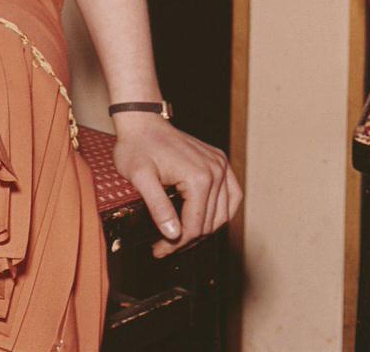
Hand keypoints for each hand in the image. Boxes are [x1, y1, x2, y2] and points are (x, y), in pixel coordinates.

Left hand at [111, 113, 242, 257]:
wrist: (141, 121)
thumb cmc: (137, 146)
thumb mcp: (139, 177)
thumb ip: (157, 206)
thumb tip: (173, 234)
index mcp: (199, 177)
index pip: (194, 226)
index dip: (176, 243)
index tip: (159, 250)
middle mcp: (216, 171)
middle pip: (209, 222)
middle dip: (187, 237)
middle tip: (164, 244)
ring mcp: (220, 164)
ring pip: (224, 213)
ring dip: (205, 226)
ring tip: (182, 234)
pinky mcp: (220, 160)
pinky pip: (233, 193)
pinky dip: (224, 209)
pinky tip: (209, 216)